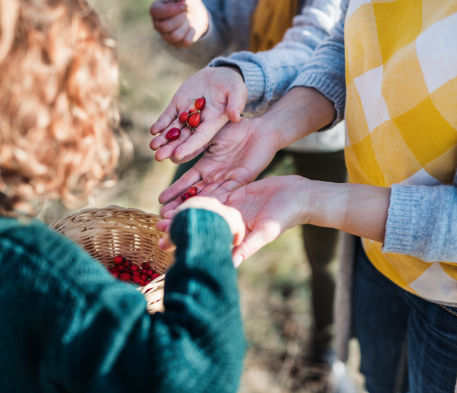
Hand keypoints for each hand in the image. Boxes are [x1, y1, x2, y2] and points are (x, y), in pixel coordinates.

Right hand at [149, 0, 208, 47]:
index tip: (184, 5)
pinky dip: (191, 33)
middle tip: (186, 13)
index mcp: (156, 9)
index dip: (172, 10)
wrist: (197, 14)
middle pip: (165, 26)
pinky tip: (191, 28)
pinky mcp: (176, 44)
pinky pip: (184, 41)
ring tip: (188, 19)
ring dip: (186, 25)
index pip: (156, 12)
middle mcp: (158, 24)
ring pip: (174, 36)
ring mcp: (166, 36)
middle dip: (180, 18)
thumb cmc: (187, 2)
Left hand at [150, 66, 246, 161]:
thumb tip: (235, 116)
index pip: (200, 138)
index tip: (178, 155)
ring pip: (173, 130)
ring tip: (152, 146)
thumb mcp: (238, 90)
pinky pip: (168, 116)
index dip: (189, 147)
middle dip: (171, 148)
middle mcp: (198, 122)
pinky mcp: (178, 105)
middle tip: (158, 157)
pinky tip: (153, 130)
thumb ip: (237, 102)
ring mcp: (186, 114)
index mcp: (213, 123)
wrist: (219, 76)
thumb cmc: (232, 85)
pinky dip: (161, 123)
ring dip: (163, 138)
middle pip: (183, 138)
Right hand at [157, 116, 280, 217]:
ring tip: (181, 217)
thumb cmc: (235, 128)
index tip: (160, 199)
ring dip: (196, 207)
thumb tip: (175, 149)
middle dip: (180, 205)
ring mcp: (228, 180)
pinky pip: (227, 191)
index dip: (174, 191)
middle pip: (195, 194)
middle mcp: (215, 177)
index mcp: (206, 167)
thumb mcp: (209, 136)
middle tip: (164, 217)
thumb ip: (195, 144)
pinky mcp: (242, 179)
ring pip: (209, 197)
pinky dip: (216, 200)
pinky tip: (205, 208)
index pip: (187, 182)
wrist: (260, 128)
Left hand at [161, 176, 311, 266]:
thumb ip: (247, 247)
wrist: (299, 196)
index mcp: (235, 235)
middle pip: (201, 224)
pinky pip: (212, 193)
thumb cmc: (285, 217)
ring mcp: (231, 207)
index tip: (166, 242)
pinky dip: (197, 195)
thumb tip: (231, 265)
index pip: (207, 238)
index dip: (188, 240)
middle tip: (158, 228)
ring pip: (203, 208)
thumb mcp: (266, 232)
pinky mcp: (234, 192)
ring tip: (163, 213)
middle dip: (181, 226)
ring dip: (185, 211)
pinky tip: (180, 196)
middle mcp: (230, 223)